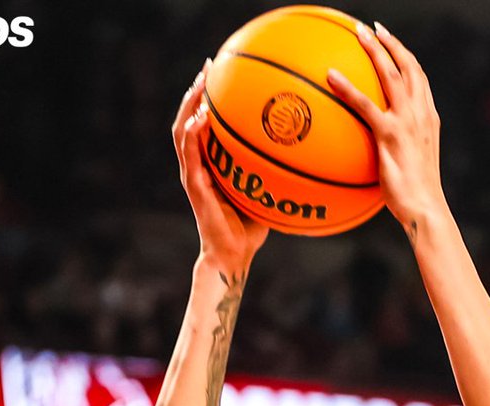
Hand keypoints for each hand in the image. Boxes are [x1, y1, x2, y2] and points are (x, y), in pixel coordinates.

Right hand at [172, 64, 269, 270]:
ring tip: (201, 83)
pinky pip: (190, 154)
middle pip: (190, 118)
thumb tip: (306, 157)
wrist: (233, 256)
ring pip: (183, 130)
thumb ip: (276, 173)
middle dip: (198, 90)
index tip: (223, 72)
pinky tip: (200, 118)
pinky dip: (193, 134)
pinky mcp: (194, 186)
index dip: (211, 98)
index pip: (206, 123)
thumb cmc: (251, 230)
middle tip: (210, 65)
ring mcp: (193, 174)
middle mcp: (198, 165)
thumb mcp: (266, 193)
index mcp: (211, 164)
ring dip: (190, 104)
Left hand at [327, 24, 446, 234]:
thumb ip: (402, 152)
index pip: (420, 79)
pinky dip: (347, 87)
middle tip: (372, 29)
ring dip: (374, 50)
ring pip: (390, 74)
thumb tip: (384, 155)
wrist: (426, 209)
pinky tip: (330, 76)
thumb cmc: (418, 198)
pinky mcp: (390, 134)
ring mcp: (407, 122)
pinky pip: (364, 104)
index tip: (392, 44)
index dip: (406, 58)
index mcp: (429, 119)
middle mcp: (421, 114)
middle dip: (390, 43)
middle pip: (408, 66)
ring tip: (356, 34)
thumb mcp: (414, 168)